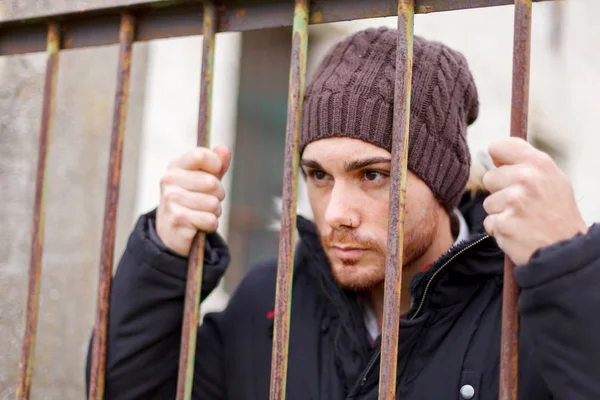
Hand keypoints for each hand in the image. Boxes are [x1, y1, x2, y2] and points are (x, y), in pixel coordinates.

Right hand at [156, 145, 230, 256]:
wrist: (171, 231)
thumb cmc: (192, 200)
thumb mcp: (205, 180)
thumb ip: (217, 165)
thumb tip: (224, 149)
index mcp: (176, 166)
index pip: (201, 156)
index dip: (216, 165)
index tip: (216, 173)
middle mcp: (169, 180)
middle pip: (212, 183)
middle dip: (218, 195)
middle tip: (208, 200)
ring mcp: (171, 199)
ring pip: (213, 203)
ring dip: (215, 211)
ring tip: (202, 213)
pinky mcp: (177, 218)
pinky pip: (210, 220)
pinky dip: (211, 224)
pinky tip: (199, 224)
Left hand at [482, 137, 587, 264]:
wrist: (567, 250)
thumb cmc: (558, 214)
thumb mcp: (553, 180)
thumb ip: (526, 164)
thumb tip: (495, 154)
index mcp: (539, 163)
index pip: (499, 146)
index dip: (498, 159)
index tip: (504, 168)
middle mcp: (526, 179)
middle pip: (489, 178)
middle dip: (500, 192)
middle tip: (522, 204)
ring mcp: (514, 202)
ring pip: (488, 202)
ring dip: (500, 213)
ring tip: (523, 220)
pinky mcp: (503, 224)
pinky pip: (489, 223)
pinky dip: (500, 230)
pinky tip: (518, 232)